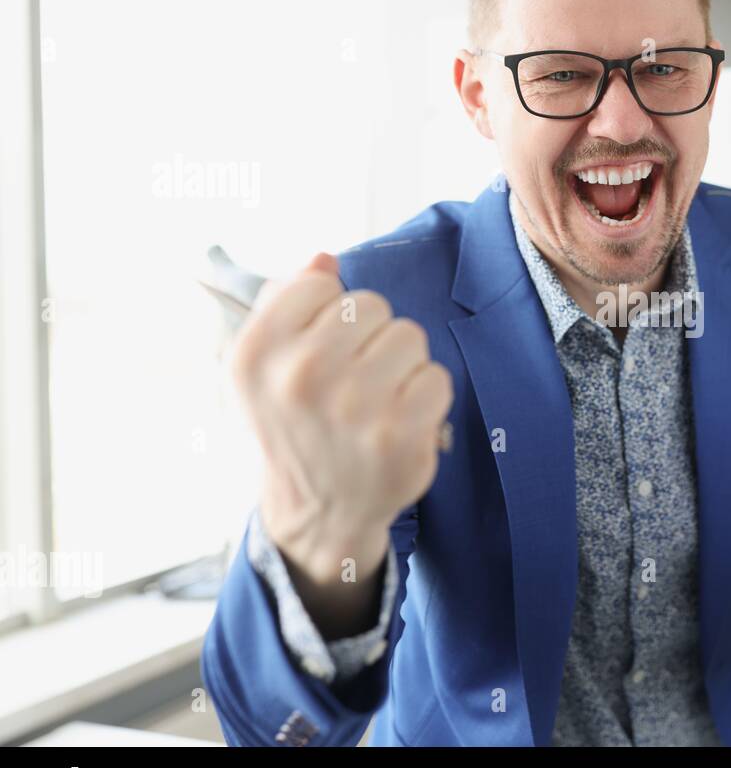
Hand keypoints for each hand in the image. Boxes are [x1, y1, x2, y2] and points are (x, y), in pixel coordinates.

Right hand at [229, 252, 452, 597]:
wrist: (320, 508)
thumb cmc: (297, 421)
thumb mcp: (265, 364)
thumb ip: (286, 302)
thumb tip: (325, 259)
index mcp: (257, 352)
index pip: (320, 283)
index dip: (329, 312)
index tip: (320, 347)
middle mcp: (300, 377)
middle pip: (371, 306)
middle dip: (371, 335)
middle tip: (355, 378)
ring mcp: (353, 408)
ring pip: (409, 336)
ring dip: (402, 364)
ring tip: (379, 398)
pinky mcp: (400, 435)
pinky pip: (436, 376)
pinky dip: (426, 396)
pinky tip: (401, 420)